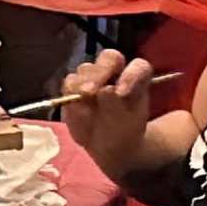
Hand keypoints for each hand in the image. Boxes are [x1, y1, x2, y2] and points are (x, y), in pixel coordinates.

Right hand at [61, 49, 158, 173]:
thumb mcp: (129, 126)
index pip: (138, 66)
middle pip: (109, 58)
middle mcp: (115, 73)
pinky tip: (74, 111)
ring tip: (82, 102)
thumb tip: (104, 90)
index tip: (122, 93)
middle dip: (100, 71)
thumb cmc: (126, 134)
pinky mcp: (73, 90)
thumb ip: (118, 107)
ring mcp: (93, 78)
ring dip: (81, 83)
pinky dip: (69, 96)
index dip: (130, 75)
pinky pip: (68, 85)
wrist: (110, 147)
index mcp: (137, 78)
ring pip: (85, 70)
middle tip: (90, 92)